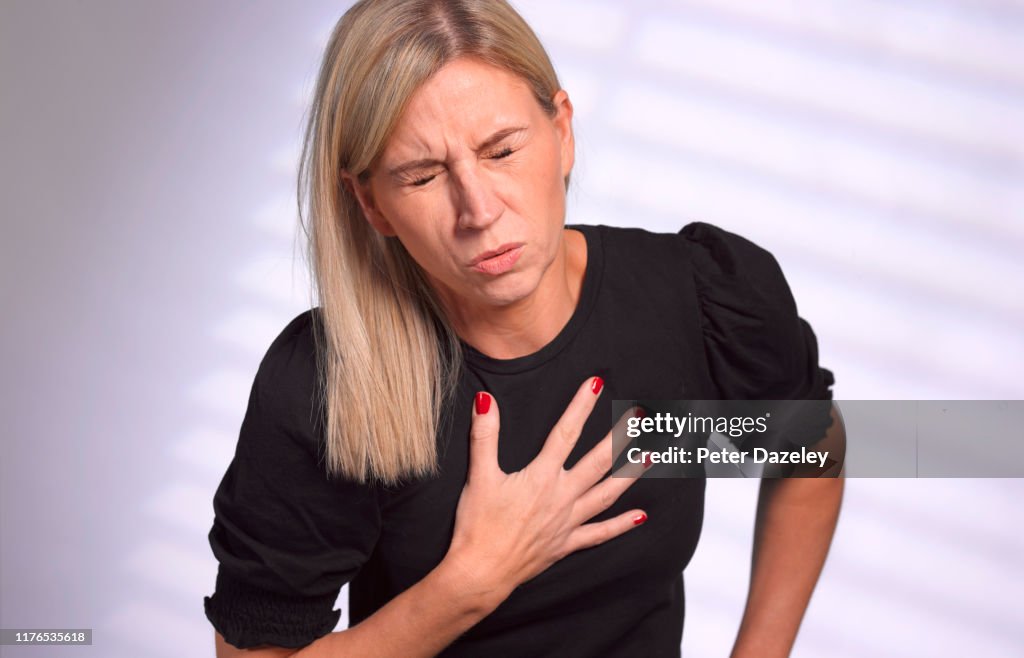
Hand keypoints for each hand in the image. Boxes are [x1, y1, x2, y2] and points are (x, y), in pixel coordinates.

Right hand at [444, 377, 647, 602]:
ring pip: (606, 494)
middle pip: (598, 461)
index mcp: (541, 476)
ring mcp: (567, 522)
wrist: (481, 572)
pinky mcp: (565, 544)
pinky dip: (621, 525)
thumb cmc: (476, 524)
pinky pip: (599, 533)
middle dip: (620, 437)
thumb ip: (485, 435)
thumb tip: (486, 400)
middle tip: (640, 417)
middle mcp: (561, 497)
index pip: (566, 433)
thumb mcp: (478, 476)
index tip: (596, 383)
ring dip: (630, 475)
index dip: (581, 406)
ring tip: (650, 457)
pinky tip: (641, 517)